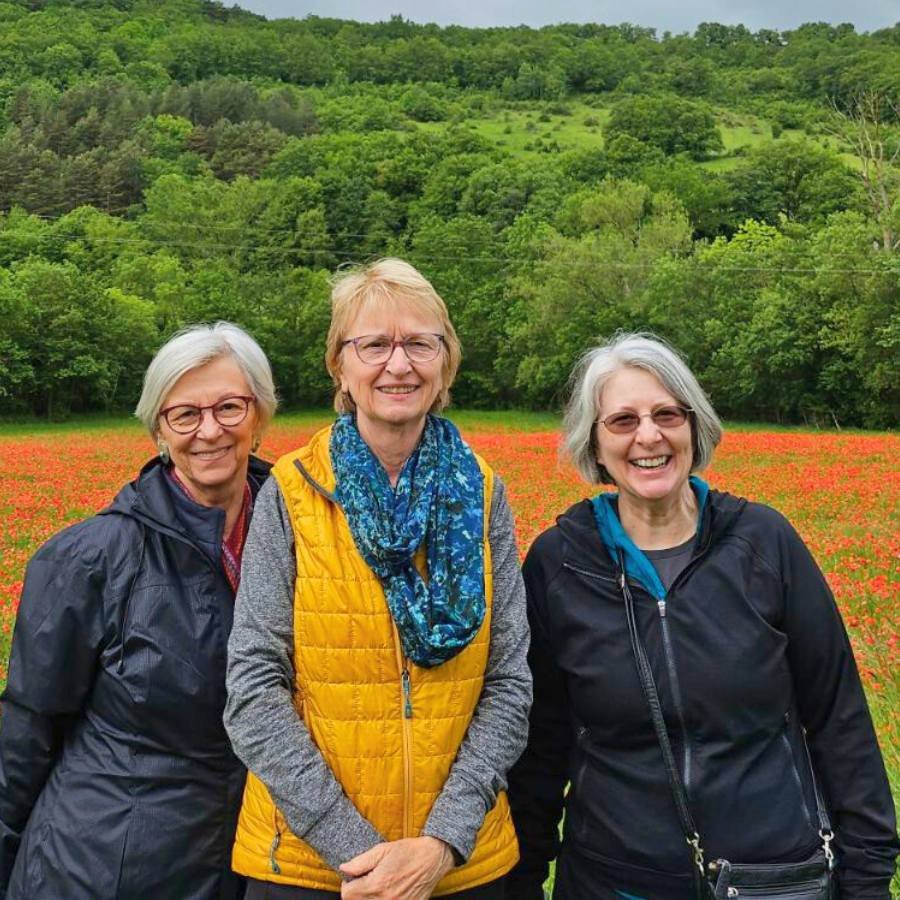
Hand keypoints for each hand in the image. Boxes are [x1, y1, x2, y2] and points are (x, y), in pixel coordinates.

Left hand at [339, 836, 454, 898]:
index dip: (348, 883)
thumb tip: (344, 869)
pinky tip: (388, 893)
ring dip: (368, 898)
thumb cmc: (408, 851)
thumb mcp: (382, 850)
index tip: (355, 877)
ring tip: (377, 887)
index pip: (347, 895)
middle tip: (366, 881)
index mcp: (377, 885)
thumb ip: (360, 862)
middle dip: (357, 893)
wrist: (432, 858)